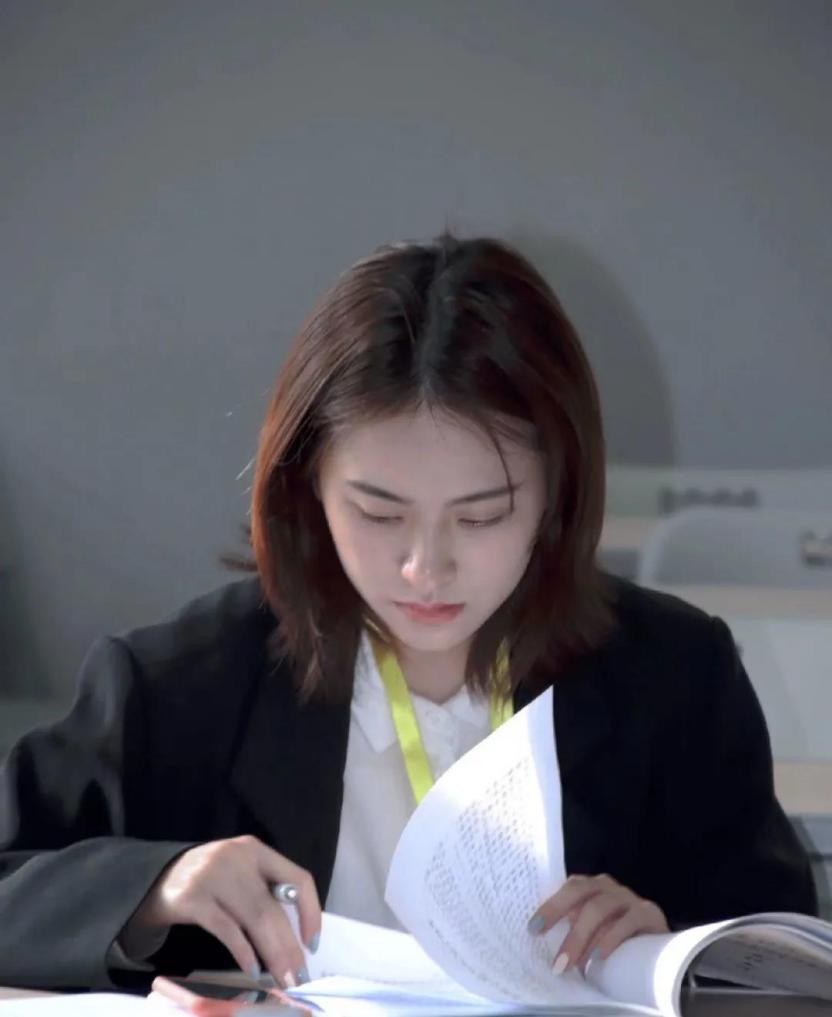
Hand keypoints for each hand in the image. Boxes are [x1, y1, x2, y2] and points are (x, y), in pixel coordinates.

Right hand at [123, 835, 320, 986]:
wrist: (156, 880)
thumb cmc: (211, 882)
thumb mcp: (240, 873)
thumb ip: (266, 892)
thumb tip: (297, 940)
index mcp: (255, 849)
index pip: (297, 879)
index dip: (310, 912)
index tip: (312, 944)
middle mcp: (236, 857)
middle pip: (273, 907)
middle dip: (289, 948)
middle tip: (299, 978)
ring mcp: (212, 875)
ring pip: (254, 919)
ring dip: (272, 955)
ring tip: (282, 980)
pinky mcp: (191, 898)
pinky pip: (226, 929)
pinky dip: (243, 952)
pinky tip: (252, 970)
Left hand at [527, 873, 668, 973]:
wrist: (659, 946)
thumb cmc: (614, 938)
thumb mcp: (590, 932)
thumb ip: (572, 931)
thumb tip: (544, 948)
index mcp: (590, 887)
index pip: (567, 888)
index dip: (550, 906)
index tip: (533, 930)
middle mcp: (607, 887)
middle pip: (580, 893)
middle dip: (561, 918)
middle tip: (551, 949)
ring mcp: (629, 896)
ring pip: (599, 908)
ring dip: (581, 937)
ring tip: (571, 963)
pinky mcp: (649, 912)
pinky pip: (627, 921)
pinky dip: (610, 938)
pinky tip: (599, 956)